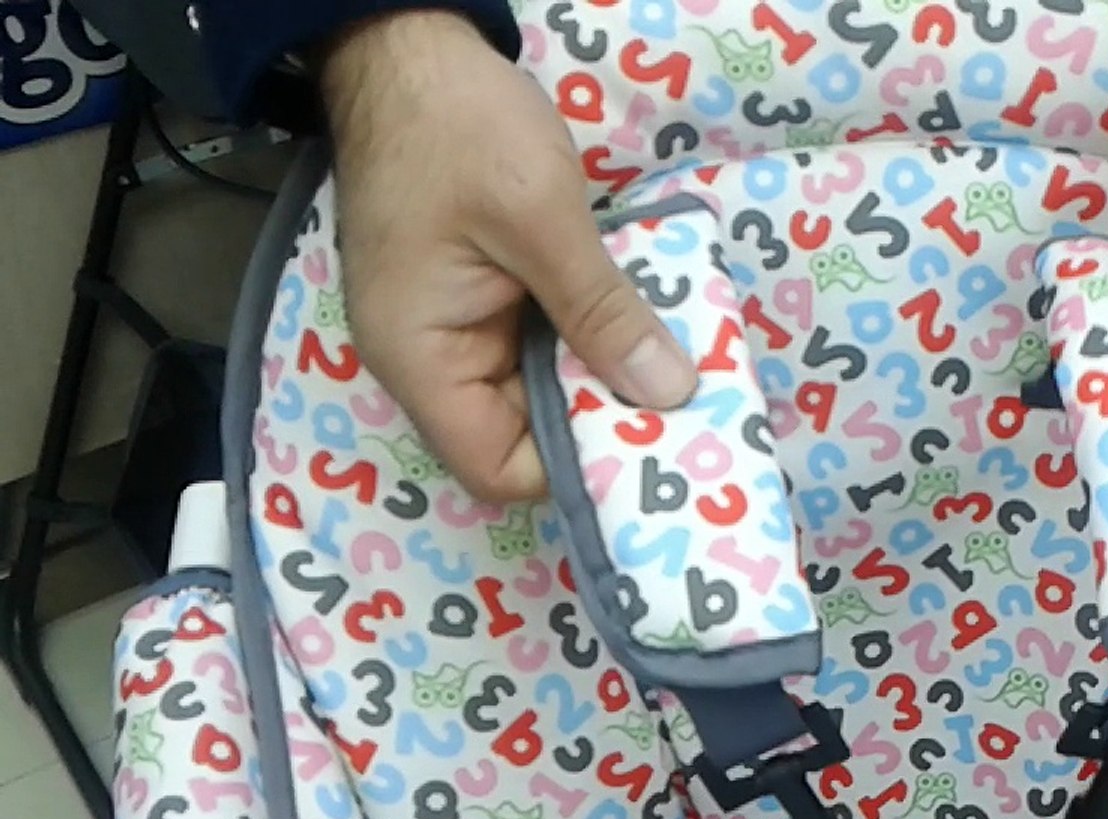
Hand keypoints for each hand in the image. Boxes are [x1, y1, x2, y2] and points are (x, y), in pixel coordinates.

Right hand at [319, 12, 695, 503]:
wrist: (408, 48)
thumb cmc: (457, 128)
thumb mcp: (541, 218)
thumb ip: (603, 312)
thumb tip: (668, 394)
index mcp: (423, 359)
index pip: (498, 469)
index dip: (574, 466)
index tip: (651, 439)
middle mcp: (433, 361)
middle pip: (526, 437)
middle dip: (603, 420)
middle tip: (687, 405)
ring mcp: (457, 328)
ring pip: (543, 388)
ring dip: (605, 374)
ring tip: (677, 365)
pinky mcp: (483, 298)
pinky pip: (543, 342)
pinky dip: (591, 336)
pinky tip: (643, 323)